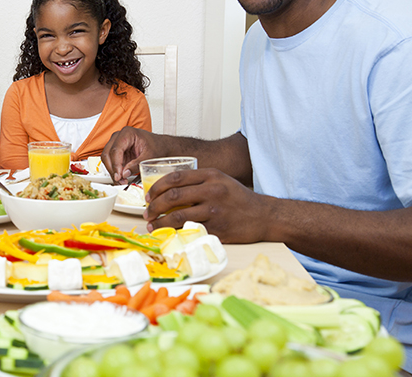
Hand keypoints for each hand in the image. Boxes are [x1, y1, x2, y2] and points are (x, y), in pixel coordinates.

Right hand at [102, 127, 165, 182]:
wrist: (162, 146)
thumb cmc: (158, 146)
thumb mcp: (150, 156)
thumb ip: (137, 165)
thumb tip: (124, 173)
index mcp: (127, 133)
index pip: (116, 149)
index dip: (115, 164)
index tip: (119, 176)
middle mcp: (119, 137)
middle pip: (107, 154)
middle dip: (112, 169)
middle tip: (119, 180)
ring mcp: (116, 144)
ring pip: (107, 159)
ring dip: (112, 171)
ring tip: (121, 181)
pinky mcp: (117, 152)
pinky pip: (111, 162)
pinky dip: (115, 171)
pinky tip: (121, 178)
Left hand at [144, 168, 267, 243]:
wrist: (264, 216)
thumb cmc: (239, 198)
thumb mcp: (221, 180)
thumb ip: (198, 181)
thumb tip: (168, 188)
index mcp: (210, 176)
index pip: (175, 178)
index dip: (156, 187)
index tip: (148, 196)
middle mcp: (211, 191)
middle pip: (172, 196)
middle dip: (154, 206)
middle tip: (147, 213)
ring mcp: (214, 211)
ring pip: (177, 216)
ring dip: (159, 222)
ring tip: (152, 225)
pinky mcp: (217, 229)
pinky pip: (189, 231)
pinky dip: (174, 234)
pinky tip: (167, 235)